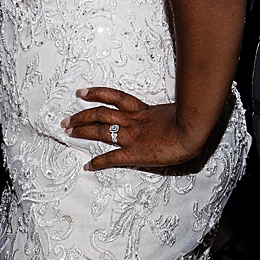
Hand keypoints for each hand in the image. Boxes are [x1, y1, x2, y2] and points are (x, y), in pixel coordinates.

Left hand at [62, 87, 205, 170]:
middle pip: (101, 114)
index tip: (81, 93)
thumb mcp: (179, 112)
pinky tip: (87, 165)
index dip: (96, 93)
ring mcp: (133, 136)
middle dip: (81, 116)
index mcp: (144, 110)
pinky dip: (98, 162)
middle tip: (65, 121)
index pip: (115, 97)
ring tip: (68, 132)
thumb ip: (171, 113)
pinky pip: (112, 158)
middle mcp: (134, 121)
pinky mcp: (135, 153)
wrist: (194, 130)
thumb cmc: (193, 121)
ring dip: (83, 131)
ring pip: (101, 130)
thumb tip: (177, 112)